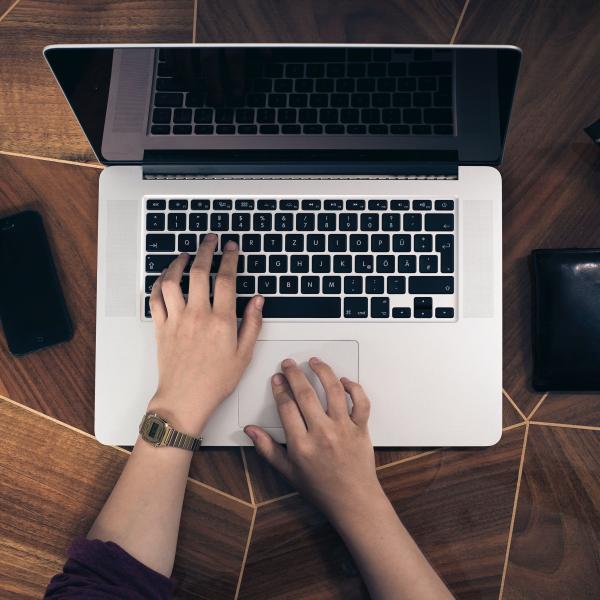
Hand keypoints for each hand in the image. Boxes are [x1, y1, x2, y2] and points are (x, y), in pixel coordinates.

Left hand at [147, 234, 262, 434]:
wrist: (185, 399)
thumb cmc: (215, 381)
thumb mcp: (244, 355)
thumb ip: (252, 324)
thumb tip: (258, 300)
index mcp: (221, 321)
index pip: (226, 279)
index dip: (229, 258)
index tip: (231, 248)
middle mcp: (197, 315)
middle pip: (199, 272)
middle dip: (206, 250)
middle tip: (210, 239)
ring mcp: (176, 319)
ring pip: (172, 281)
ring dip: (178, 263)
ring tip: (185, 254)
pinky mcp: (161, 327)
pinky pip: (155, 298)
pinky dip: (158, 283)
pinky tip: (165, 277)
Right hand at [244, 358, 382, 523]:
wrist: (353, 501)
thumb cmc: (322, 488)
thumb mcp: (288, 472)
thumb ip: (267, 449)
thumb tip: (250, 431)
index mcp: (301, 445)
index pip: (286, 406)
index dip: (279, 388)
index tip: (277, 378)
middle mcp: (322, 434)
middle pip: (306, 394)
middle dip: (294, 374)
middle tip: (289, 364)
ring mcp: (343, 429)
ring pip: (333, 391)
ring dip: (323, 372)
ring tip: (314, 362)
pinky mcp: (360, 428)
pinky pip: (360, 402)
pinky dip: (354, 388)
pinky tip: (344, 381)